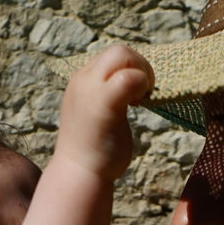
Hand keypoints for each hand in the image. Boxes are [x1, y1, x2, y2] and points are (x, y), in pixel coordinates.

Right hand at [55, 44, 154, 179]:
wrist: (79, 174)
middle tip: (144, 94)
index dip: (130, 69)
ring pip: (122, 54)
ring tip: (141, 100)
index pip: (111, 57)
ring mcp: (91, 88)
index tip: (135, 96)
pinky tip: (139, 105)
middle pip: (119, 50)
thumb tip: (131, 90)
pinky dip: (142, 84)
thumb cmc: (93, 152)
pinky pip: (129, 77)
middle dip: (140, 65)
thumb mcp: (99, 114)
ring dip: (142, 73)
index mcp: (82, 80)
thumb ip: (110, 97)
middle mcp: (84, 79)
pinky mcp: (103, 103)